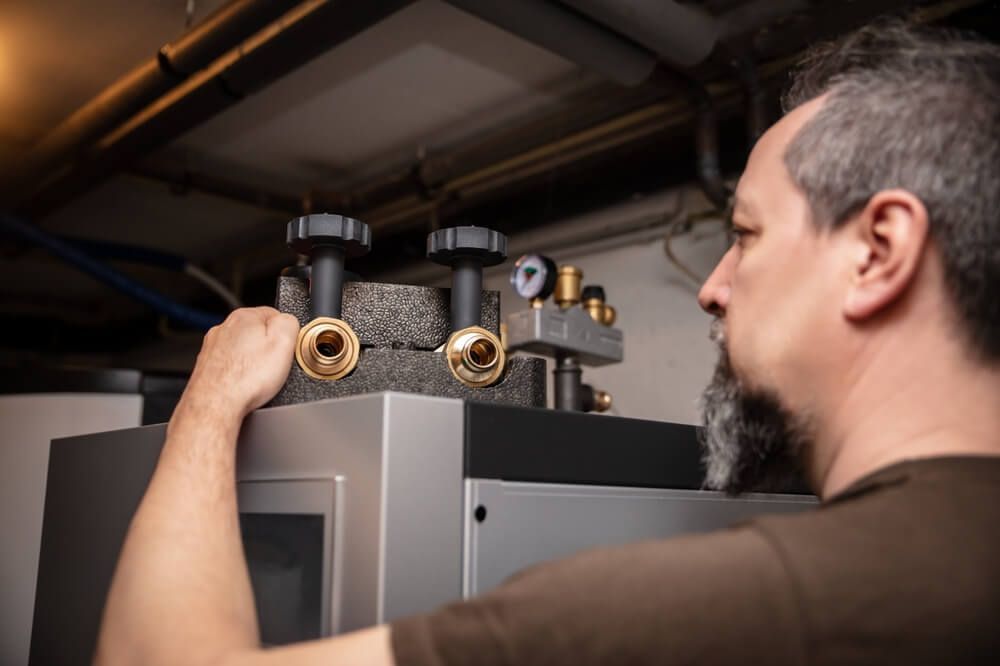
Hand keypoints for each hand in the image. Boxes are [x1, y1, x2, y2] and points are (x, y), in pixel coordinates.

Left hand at [176, 307, 299, 425]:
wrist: (215, 406)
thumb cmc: (245, 380)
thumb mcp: (284, 343)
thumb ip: (289, 322)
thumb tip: (287, 321)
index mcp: (244, 317)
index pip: (274, 315)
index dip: (286, 334)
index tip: (287, 350)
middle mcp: (224, 328)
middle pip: (256, 333)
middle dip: (267, 349)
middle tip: (273, 367)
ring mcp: (212, 347)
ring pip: (242, 350)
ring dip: (252, 363)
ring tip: (257, 379)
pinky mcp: (207, 366)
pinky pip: (231, 366)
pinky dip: (238, 374)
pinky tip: (243, 385)